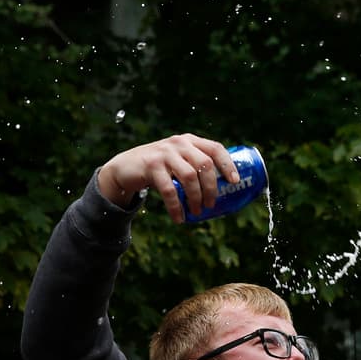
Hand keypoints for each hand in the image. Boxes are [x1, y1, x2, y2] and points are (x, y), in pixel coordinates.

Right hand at [98, 134, 240, 222]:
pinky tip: (179, 218)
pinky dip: (176, 207)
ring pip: (189, 177)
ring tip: (197, 211)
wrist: (126, 167)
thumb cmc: (158, 167)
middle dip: (211, 188)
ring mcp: (165, 154)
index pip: (215, 148)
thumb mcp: (177, 160)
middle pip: (205, 165)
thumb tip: (220, 191)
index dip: (227, 164)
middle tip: (211, 204)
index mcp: (189, 141)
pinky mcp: (152, 166)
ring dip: (196, 198)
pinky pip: (169, 190)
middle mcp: (179, 144)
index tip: (234, 181)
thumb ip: (193, 166)